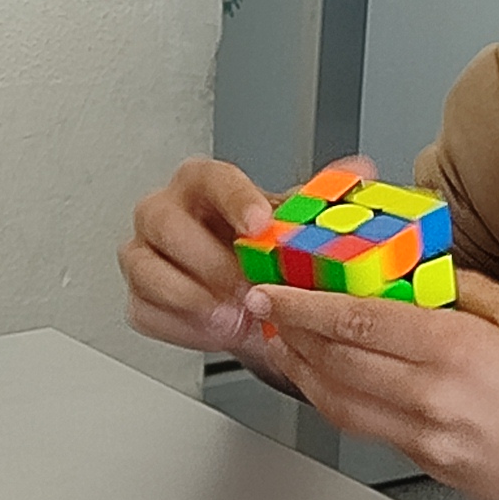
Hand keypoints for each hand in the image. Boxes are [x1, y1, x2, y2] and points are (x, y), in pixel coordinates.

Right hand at [122, 155, 345, 364]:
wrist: (247, 288)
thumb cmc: (260, 249)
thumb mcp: (293, 222)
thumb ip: (319, 198)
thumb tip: (359, 169)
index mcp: (202, 183)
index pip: (211, 178)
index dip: (236, 200)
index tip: (260, 224)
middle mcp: (165, 211)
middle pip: (165, 223)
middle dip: (210, 260)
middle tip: (248, 287)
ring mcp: (145, 253)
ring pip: (147, 269)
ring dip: (192, 297)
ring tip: (234, 316)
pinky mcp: (139, 294)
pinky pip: (146, 310)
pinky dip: (182, 326)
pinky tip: (217, 330)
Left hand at [239, 275, 498, 499]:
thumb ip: (467, 292)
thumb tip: (423, 274)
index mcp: (459, 349)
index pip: (357, 319)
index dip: (303, 303)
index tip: (273, 289)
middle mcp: (435, 397)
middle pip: (334, 362)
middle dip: (290, 335)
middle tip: (267, 312)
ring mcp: (430, 440)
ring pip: (340, 404)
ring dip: (304, 373)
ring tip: (286, 346)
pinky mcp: (435, 467)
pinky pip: (371, 429)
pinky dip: (340, 402)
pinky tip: (334, 382)